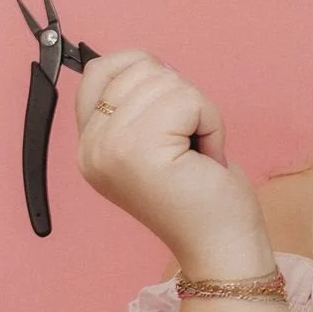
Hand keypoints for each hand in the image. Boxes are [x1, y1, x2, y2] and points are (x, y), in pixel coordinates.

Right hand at [75, 50, 269, 274]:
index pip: (98, 70)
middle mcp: (90, 147)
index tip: (170, 112)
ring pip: (166, 81)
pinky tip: (206, 157)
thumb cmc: (202, 196)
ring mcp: (110, 148)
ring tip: (196, 154)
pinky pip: (188, 99)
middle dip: (181, 98)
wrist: (221, 248)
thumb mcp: (158, 141)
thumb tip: (155, 63)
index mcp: (90, 145)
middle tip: (188, 147)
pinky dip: (210, 122)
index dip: (144, 73)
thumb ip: (140, 104)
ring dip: (199, 112)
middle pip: (138, 69)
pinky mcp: (138, 150)